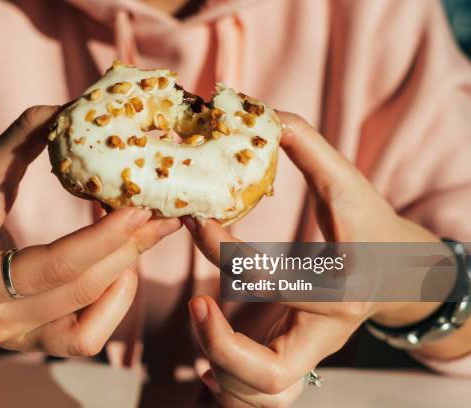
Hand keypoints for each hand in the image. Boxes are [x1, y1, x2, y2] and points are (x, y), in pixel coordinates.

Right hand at [0, 105, 180, 354]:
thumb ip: (25, 136)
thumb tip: (74, 107)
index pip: (55, 264)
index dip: (105, 237)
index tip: (142, 207)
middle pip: (80, 291)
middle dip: (129, 251)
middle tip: (164, 216)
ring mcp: (15, 340)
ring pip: (90, 325)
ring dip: (125, 278)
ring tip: (144, 236)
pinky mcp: (34, 344)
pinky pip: (87, 337)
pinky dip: (112, 305)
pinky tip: (122, 267)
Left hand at [184, 112, 442, 406]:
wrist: (401, 273)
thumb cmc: (373, 227)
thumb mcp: (349, 186)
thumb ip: (310, 148)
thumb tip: (265, 114)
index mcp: (339, 289)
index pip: (272, 283)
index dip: (223, 253)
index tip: (198, 222)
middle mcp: (325, 333)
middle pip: (270, 376)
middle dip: (221, 346)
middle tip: (196, 305)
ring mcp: (312, 353)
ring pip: (264, 396)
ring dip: (221, 373)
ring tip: (201, 330)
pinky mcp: (300, 359)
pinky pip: (264, 397)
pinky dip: (232, 388)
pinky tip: (208, 361)